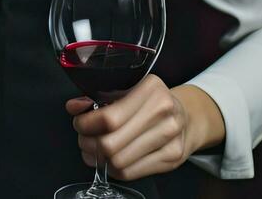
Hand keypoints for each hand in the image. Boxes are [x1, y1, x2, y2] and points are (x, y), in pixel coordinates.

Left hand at [65, 77, 224, 179]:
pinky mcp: (172, 159)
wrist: (188, 116)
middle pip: (111, 143)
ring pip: (119, 161)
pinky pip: (130, 172)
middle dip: (89, 144)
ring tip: (94, 151)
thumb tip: (73, 107)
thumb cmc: (150, 101)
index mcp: (150, 88)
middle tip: (84, 139)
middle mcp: (163, 112)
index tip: (80, 123)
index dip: (86, 125)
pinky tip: (111, 160)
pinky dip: (113, 169)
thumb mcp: (127, 88)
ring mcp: (170, 138)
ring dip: (98, 159)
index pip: (109, 118)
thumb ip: (98, 96)